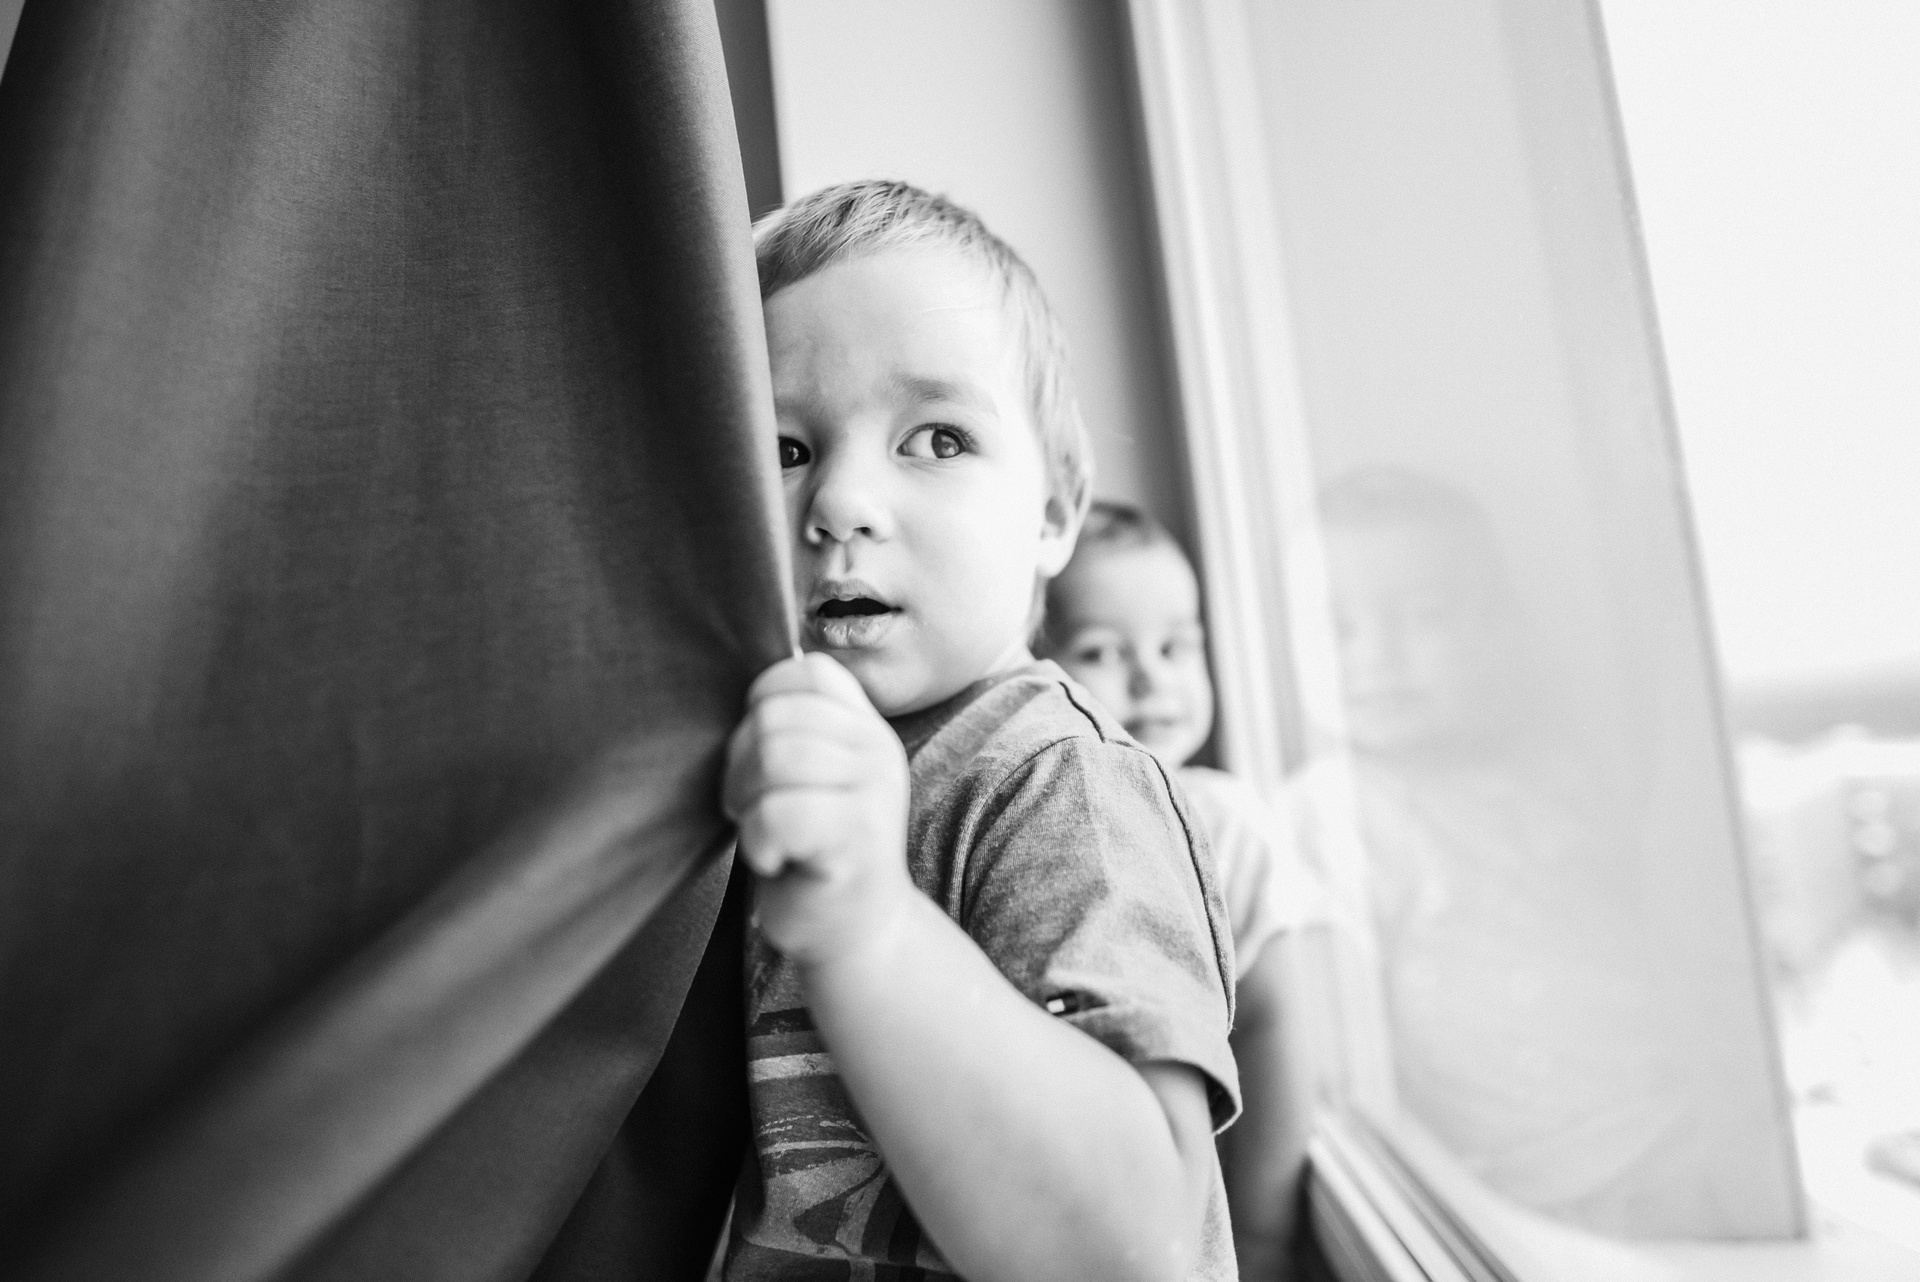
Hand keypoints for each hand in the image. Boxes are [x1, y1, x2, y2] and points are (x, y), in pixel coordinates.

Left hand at [723, 652, 914, 965]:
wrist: (859, 932)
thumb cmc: (814, 851)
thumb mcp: (813, 775)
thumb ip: (792, 727)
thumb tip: (734, 679)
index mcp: (865, 726)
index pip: (805, 672)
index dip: (761, 707)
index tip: (762, 759)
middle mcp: (877, 749)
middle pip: (774, 717)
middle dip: (741, 764)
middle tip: (754, 807)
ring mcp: (873, 792)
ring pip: (775, 758)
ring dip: (748, 803)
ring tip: (766, 832)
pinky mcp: (857, 838)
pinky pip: (779, 813)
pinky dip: (760, 842)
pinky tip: (777, 860)